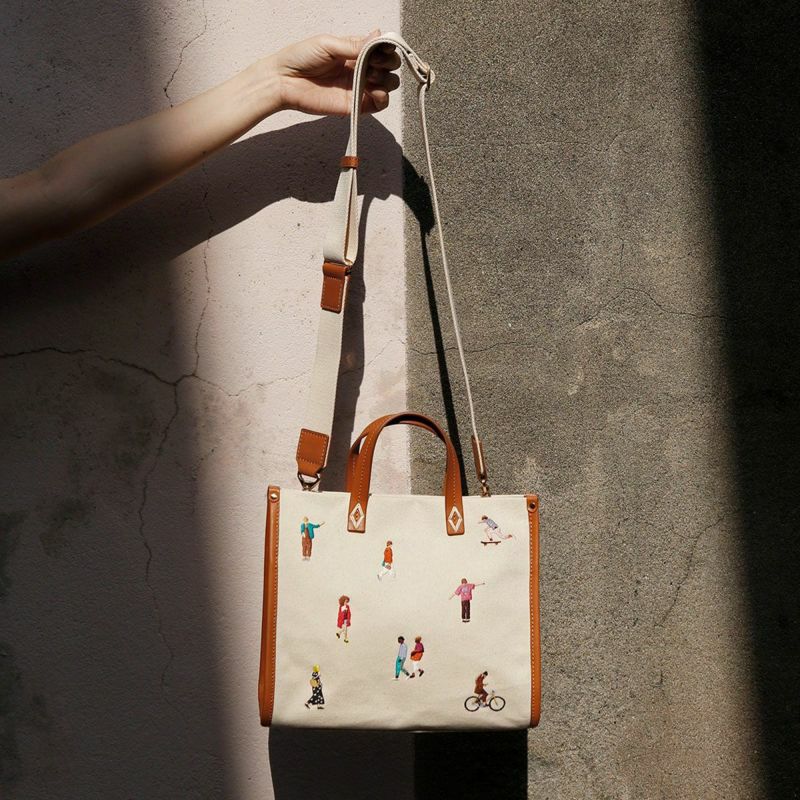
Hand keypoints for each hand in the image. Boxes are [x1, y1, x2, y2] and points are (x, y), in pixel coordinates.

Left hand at [268, 29, 401, 115]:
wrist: (285, 82)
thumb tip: (379, 35)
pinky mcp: (355, 105)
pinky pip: (379, 104)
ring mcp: (359, 88)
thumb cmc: (301, 58)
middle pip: (389, 67)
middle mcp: (360, 69)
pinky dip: (383, 98)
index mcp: (355, 51)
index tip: (382, 49)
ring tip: (370, 77)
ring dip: (387, 80)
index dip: (387, 48)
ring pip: (388, 84)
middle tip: (375, 64)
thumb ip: (355, 45)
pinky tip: (374, 92)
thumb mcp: (329, 44)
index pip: (381, 49)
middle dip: (389, 63)